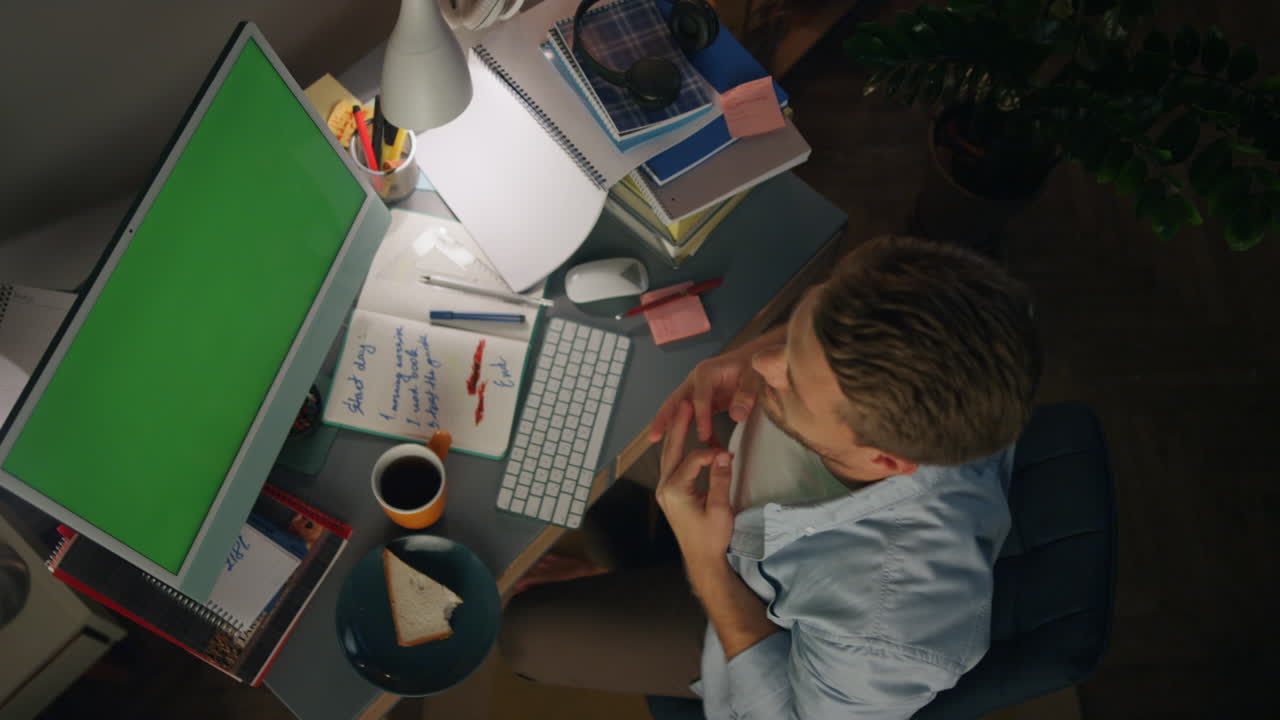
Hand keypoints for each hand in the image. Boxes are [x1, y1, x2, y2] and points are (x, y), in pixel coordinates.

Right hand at [647, 343, 765, 443]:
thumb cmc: (752, 367)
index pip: (699, 398)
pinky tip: (686, 445)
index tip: (703, 437)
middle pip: (675, 400)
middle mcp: (695, 380)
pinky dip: (683, 428)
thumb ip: (746, 396)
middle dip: (663, 418)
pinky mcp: (698, 399)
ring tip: (654, 440)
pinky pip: (687, 415)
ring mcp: (694, 389)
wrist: (752, 359)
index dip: (701, 418)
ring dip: (666, 423)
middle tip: (652, 437)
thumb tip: (737, 417)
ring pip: (676, 408)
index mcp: (706, 373)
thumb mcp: (754, 378)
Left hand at [655, 401, 734, 571]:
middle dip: (678, 425)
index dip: (710, 453)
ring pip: (669, 455)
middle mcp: (664, 488)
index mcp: (675, 491)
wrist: (701, 559)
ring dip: (677, 434)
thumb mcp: (720, 510)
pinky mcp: (669, 493)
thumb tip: (723, 453)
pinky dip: (678, 448)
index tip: (728, 454)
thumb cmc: (712, 538)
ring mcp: (664, 490)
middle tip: (685, 403)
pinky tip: (685, 437)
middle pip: (671, 450)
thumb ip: (719, 480)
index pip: (692, 460)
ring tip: (683, 412)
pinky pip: (672, 464)